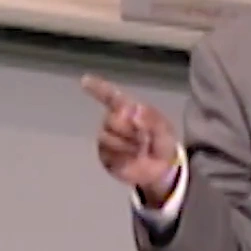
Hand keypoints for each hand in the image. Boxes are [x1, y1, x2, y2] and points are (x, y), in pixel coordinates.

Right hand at [81, 74, 180, 203]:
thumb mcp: (164, 130)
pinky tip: (132, 156)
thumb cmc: (162, 144)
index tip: (85, 80)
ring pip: (108, 136)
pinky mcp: (104, 153)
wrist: (160, 170)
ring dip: (128, 144)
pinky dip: (123, 154)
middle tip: (144, 137)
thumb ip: (152, 119)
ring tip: (140, 149)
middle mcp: (115, 120)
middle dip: (129, 129)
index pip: (111, 96)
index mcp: (129, 110)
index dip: (98, 88)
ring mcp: (107, 137)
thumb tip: (134, 111)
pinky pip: (108, 151)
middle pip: (112, 119)